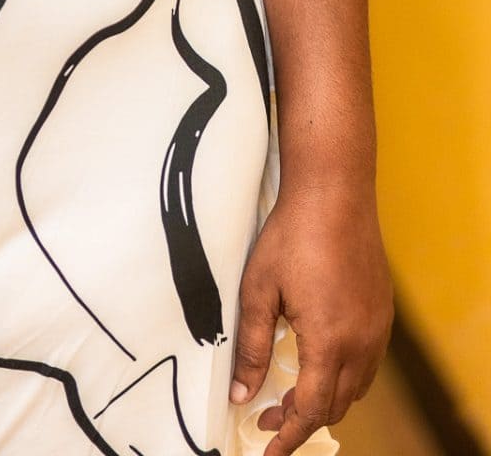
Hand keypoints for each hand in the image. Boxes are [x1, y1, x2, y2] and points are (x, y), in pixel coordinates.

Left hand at [230, 178, 393, 454]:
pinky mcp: (382, 312)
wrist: (334, 193)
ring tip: (292, 395)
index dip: (289, 434)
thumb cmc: (293, 235)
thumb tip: (242, 393)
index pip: (312, 408)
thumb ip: (251, 345)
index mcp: (329, 341)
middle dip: (303, 418)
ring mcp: (377, 327)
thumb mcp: (259, 290)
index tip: (268, 449)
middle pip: (337, 404)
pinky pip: (367, 361)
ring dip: (326, 398)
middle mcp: (361, 342)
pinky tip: (320, 363)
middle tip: (270, 418)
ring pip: (356, 386)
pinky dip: (344, 375)